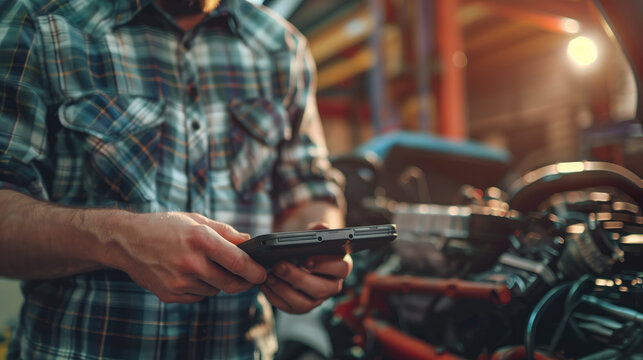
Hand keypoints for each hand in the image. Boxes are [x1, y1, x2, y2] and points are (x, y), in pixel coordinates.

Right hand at [109, 212, 266, 303]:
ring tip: (206, 266)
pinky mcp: (170, 295)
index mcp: (201, 239)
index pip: (238, 262)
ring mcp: (179, 281)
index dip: (255, 271)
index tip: (263, 274)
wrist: (127, 241)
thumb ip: (226, 232)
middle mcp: (191, 262)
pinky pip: (198, 296)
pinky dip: (200, 288)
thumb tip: (250, 241)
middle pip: (231, 283)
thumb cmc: (165, 226)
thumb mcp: (196, 220)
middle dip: (244, 282)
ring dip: (218, 282)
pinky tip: (190, 274)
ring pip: (215, 290)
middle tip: (248, 277)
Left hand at [260, 222, 352, 313]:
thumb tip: (321, 228)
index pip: (341, 268)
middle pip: (321, 289)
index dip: (325, 265)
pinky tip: (265, 285)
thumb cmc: (310, 245)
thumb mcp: (316, 234)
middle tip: (279, 266)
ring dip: (284, 290)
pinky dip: (275, 298)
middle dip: (298, 278)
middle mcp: (333, 286)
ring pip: (305, 303)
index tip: (306, 259)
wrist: (300, 257)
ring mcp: (318, 300)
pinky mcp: (302, 307)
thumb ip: (320, 229)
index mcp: (341, 266)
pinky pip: (290, 308)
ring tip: (269, 276)